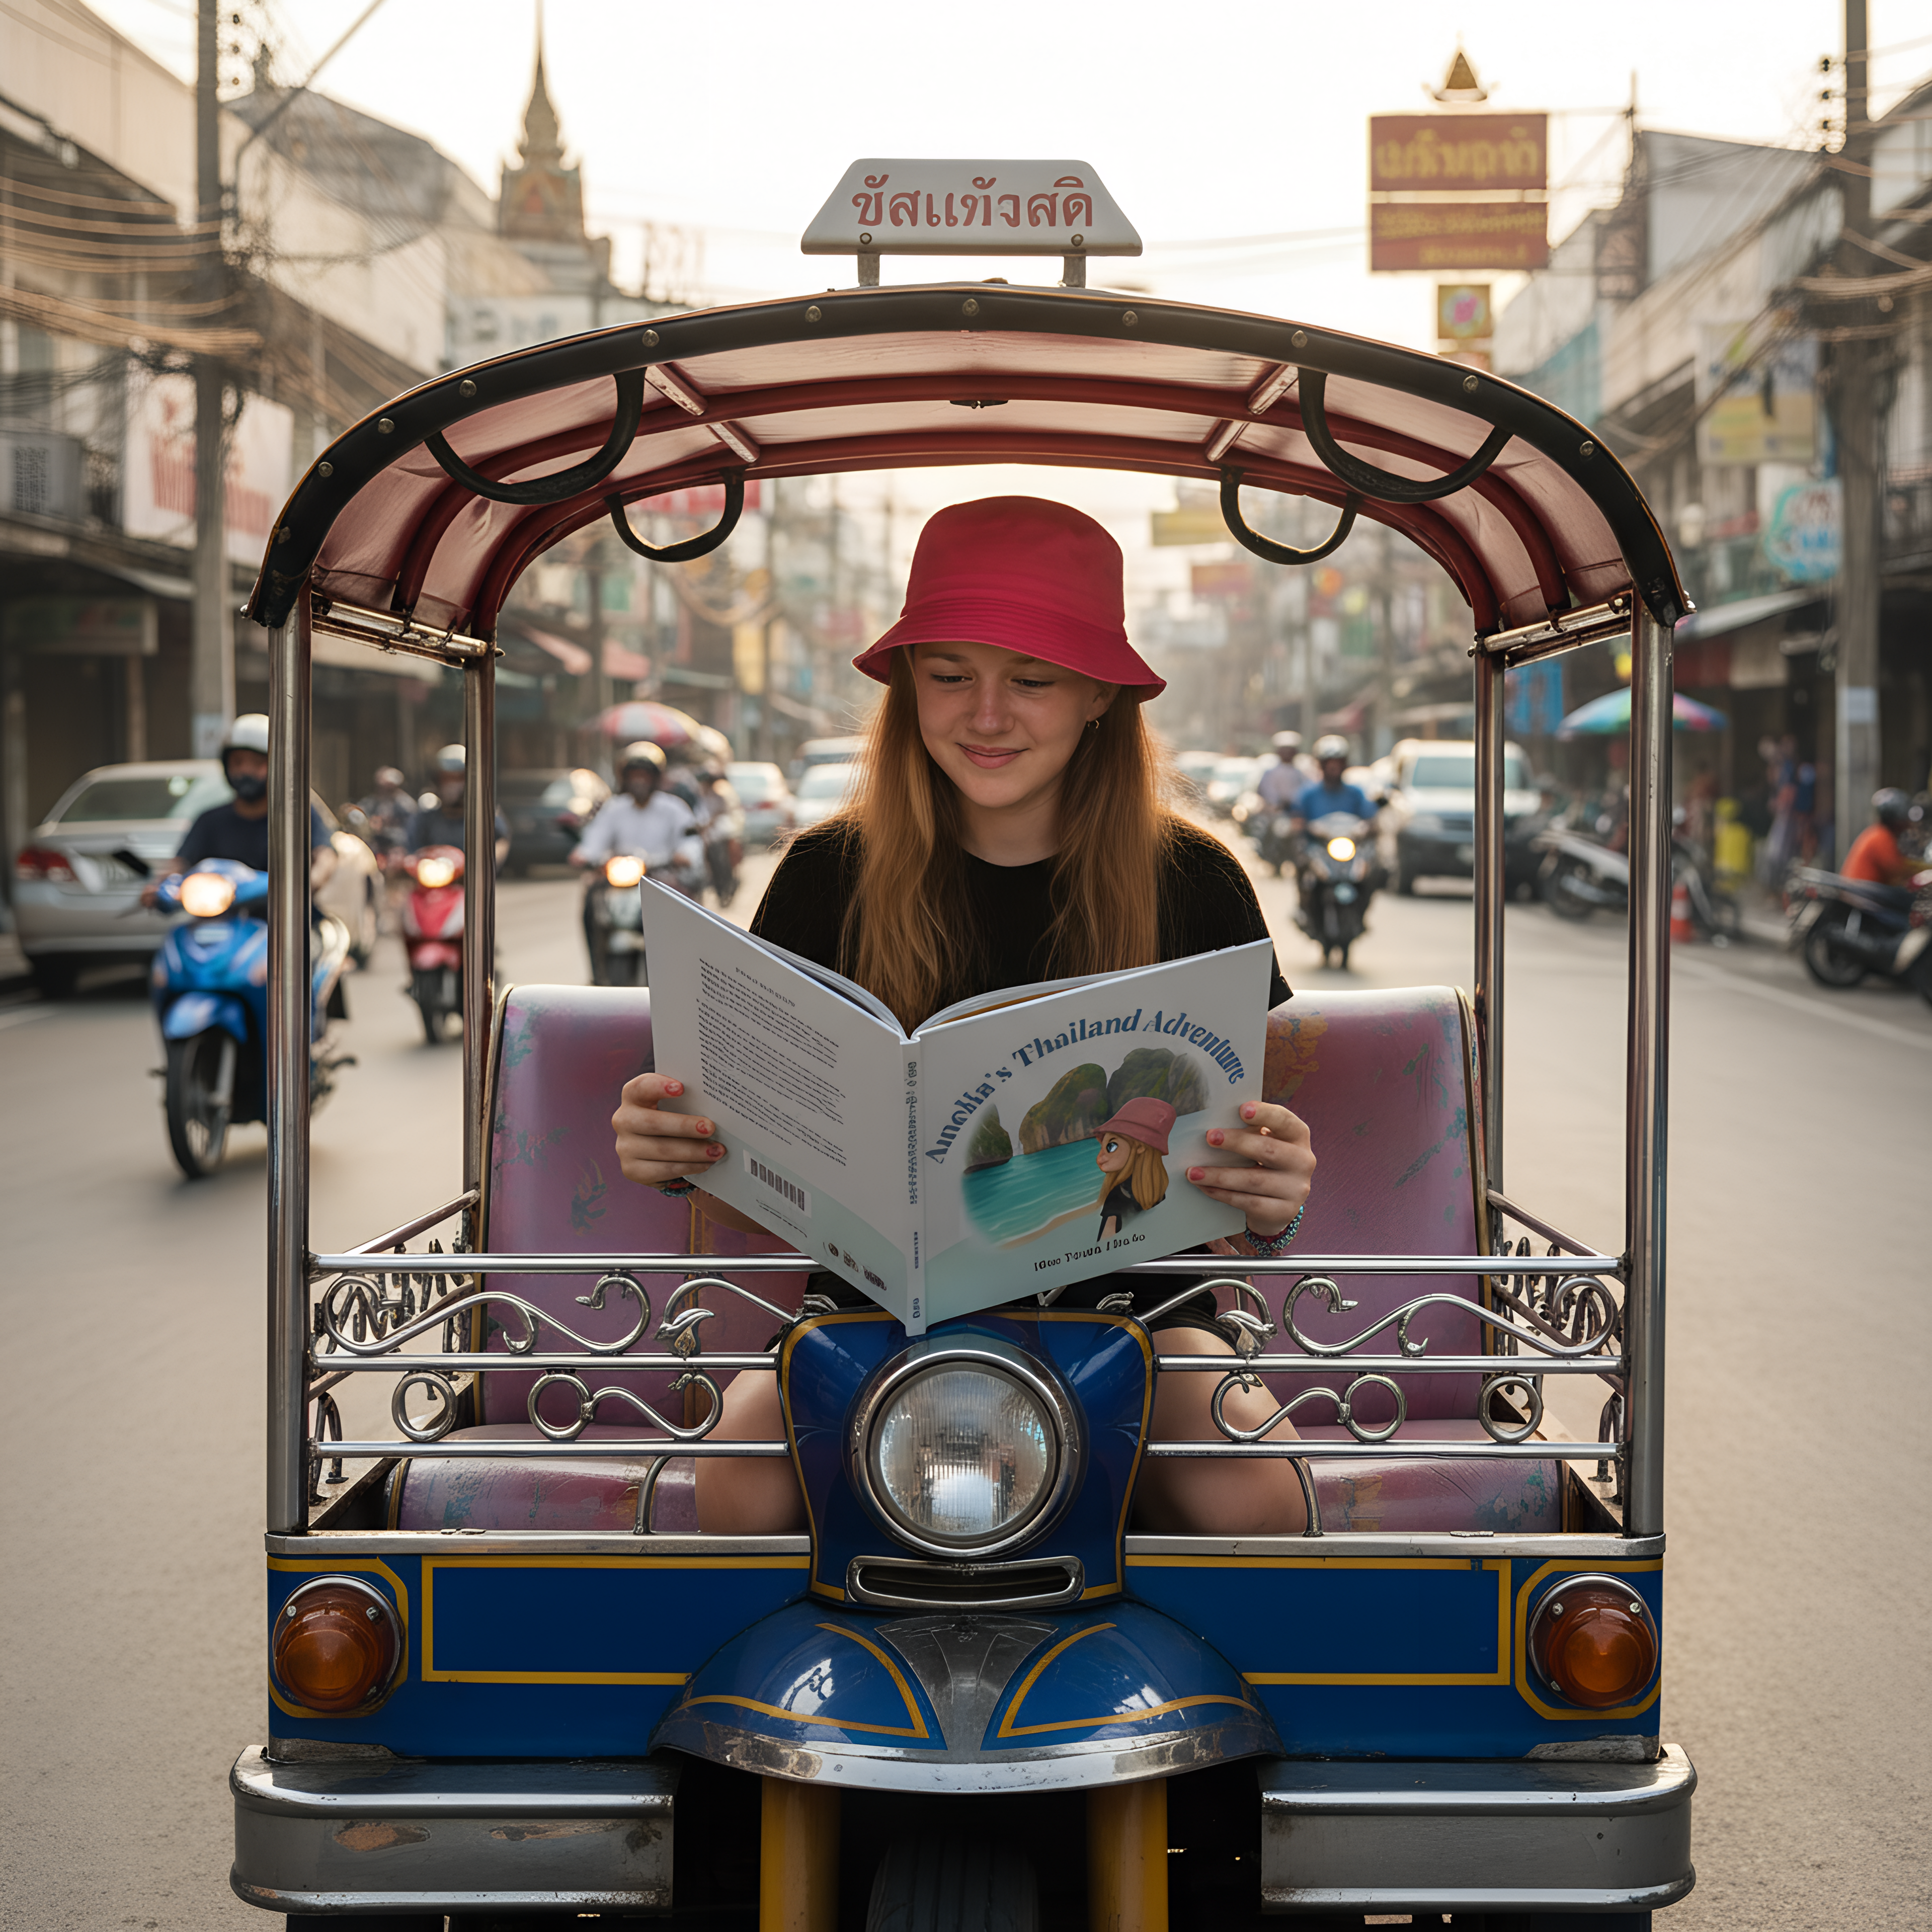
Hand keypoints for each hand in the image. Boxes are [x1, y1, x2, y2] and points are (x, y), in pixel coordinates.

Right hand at [613, 1072, 727, 1188]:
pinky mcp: (631, 1170)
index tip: (681, 1088)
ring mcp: (625, 1147)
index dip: (658, 1086)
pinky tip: (704, 1164)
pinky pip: (663, 1170)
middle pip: (652, 1122)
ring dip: (693, 1151)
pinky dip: (687, 1167)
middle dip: (684, 1126)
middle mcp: (624, 1120)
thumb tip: (716, 1107)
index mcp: (633, 1098)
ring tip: (717, 1151)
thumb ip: (686, 1102)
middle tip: (710, 1128)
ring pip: (662, 1149)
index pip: (640, 1087)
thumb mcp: (675, 1107)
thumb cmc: (672, 1122)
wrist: (658, 1154)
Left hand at [1186, 1100, 1313, 1240]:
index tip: (1241, 1110)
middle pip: (1268, 1150)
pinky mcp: (1284, 1211)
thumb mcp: (1264, 1143)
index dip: (1265, 1114)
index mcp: (1298, 1136)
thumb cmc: (1265, 1163)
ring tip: (1193, 1172)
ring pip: (1254, 1180)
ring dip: (1220, 1175)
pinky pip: (1249, 1202)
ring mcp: (1296, 1189)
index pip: (1285, 1121)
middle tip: (1209, 1137)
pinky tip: (1204, 1187)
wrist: (1278, 1203)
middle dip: (1236, 1142)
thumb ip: (1249, 1132)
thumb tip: (1214, 1130)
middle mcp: (1303, 1161)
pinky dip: (1223, 1194)